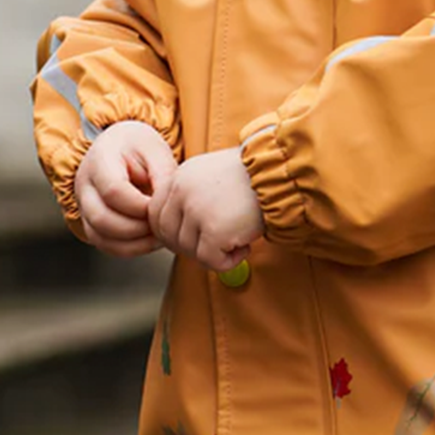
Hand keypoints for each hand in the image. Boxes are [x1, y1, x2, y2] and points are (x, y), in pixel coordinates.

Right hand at [73, 121, 176, 257]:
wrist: (121, 148)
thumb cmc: (140, 148)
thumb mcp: (156, 150)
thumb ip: (164, 175)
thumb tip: (170, 205)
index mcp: (99, 159)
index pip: (113, 191)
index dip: (140, 206)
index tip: (160, 205)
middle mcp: (84, 184)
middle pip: (102, 219)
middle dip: (137, 228)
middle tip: (161, 223)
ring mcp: (84, 206)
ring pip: (101, 237)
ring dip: (134, 242)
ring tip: (159, 233)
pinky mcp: (90, 223)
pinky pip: (105, 245)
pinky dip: (130, 248)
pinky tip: (150, 240)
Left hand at [148, 147, 263, 271]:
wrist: (281, 173)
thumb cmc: (253, 176)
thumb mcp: (211, 175)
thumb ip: (190, 197)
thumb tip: (180, 234)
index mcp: (179, 177)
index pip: (154, 214)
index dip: (169, 233)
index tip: (190, 239)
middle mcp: (182, 192)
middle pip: (168, 235)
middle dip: (188, 248)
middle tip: (214, 247)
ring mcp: (196, 211)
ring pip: (189, 250)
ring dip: (213, 253)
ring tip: (238, 240)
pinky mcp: (214, 231)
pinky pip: (211, 261)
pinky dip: (229, 261)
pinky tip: (245, 246)